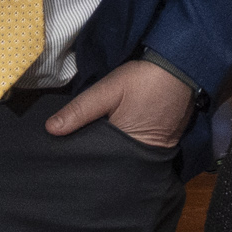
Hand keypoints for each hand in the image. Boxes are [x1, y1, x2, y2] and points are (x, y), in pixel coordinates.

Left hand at [45, 56, 195, 148]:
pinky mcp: (165, 144)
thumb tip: (50, 129)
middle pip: (113, 164)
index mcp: (127, 146)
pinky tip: (116, 142)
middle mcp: (143, 155)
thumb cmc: (143, 79)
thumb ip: (79, 110)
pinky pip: (140, 152)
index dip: (82, 159)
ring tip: (92, 151)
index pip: (98, 161)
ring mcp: (157, 152)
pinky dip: (128, 149)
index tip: (64, 158)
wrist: (181, 68)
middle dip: (97, 160)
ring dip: (112, 155)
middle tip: (74, 157)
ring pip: (126, 159)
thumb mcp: (107, 90)